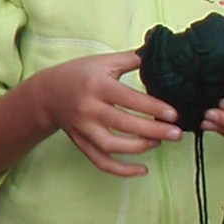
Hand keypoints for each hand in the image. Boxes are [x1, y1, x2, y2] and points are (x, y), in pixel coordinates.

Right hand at [38, 52, 181, 176]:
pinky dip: (121, 170)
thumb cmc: (79, 74)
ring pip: (112, 146)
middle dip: (153, 131)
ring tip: (159, 143)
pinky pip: (101, 161)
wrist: (47, 93)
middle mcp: (89, 109)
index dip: (153, 108)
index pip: (128, 99)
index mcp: (97, 86)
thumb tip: (161, 53)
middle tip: (176, 133)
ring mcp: (83, 129)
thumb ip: (133, 58)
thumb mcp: (104, 61)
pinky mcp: (81, 143)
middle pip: (123, 125)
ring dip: (139, 148)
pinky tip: (142, 170)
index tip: (174, 114)